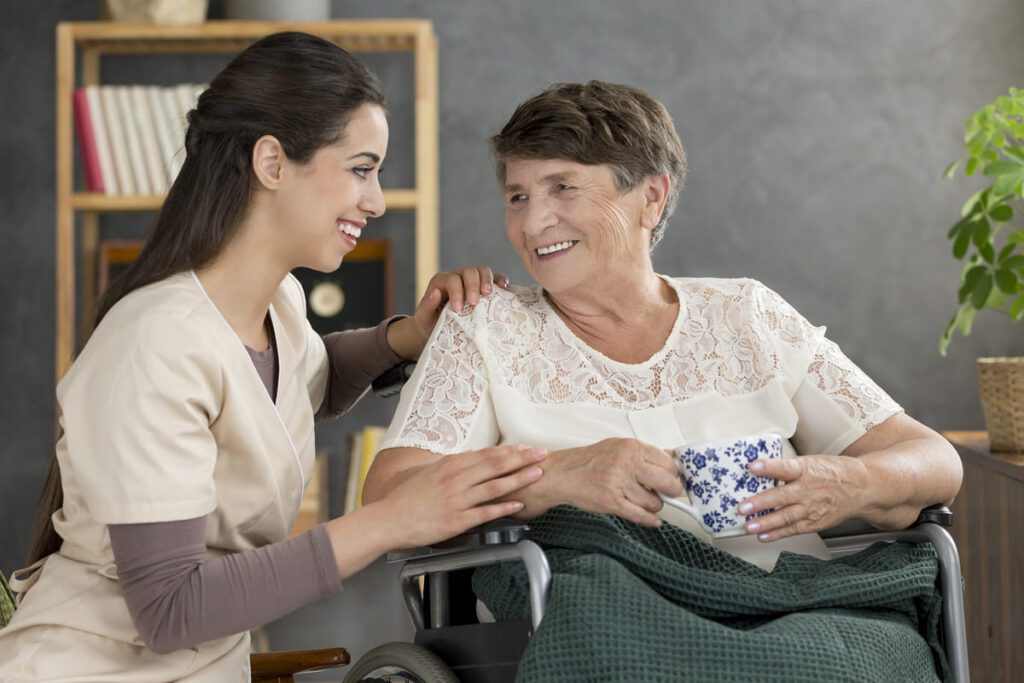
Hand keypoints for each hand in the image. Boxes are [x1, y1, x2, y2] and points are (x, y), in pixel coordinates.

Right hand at [380, 444, 546, 548]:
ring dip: (518, 479)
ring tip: (537, 474)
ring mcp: (456, 500)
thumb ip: (452, 466)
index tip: (527, 447)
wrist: (388, 519)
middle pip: (495, 466)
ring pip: (494, 486)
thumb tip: (471, 458)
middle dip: (522, 458)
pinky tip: (518, 504)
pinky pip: (484, 512)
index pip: (486, 454)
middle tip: (542, 454)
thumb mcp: (429, 473)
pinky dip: (503, 508)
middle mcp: (455, 479)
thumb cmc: (406, 497)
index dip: (510, 450)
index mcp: (450, 465)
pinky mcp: (456, 521)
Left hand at [387, 266, 508, 359]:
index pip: (452, 279)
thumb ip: (427, 305)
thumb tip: (436, 292)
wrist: (436, 328)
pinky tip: (504, 288)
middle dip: (473, 285)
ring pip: (482, 271)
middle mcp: (457, 276)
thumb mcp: (423, 316)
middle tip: (474, 303)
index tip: (458, 310)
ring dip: (487, 281)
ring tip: (488, 294)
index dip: (456, 292)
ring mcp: (471, 281)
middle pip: (469, 271)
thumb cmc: (429, 322)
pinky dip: (500, 280)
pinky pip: (495, 278)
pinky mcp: (483, 287)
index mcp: (441, 281)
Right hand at [546, 438, 683, 526]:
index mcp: (631, 448)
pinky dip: (650, 520)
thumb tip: (673, 458)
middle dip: (671, 491)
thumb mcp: (620, 447)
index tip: (672, 479)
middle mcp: (627, 463)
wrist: (564, 473)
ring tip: (641, 499)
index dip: (673, 474)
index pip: (668, 463)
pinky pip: (641, 515)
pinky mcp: (612, 502)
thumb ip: (646, 453)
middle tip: (667, 492)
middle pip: (668, 482)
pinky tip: (653, 520)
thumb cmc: (592, 460)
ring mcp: (620, 484)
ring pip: (655, 502)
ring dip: (652, 504)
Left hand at [737, 454, 869, 541]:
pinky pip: (793, 529)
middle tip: (743, 507)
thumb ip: (788, 469)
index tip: (753, 467)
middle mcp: (808, 490)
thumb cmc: (832, 472)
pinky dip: (777, 534)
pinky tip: (763, 536)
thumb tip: (758, 470)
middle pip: (782, 497)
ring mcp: (812, 508)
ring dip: (766, 523)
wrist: (861, 488)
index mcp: (807, 470)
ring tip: (749, 526)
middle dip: (761, 503)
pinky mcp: (815, 522)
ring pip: (786, 517)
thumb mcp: (811, 462)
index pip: (786, 467)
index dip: (769, 467)